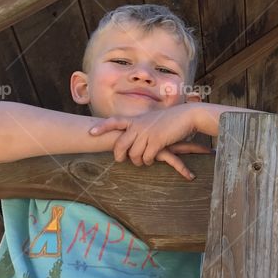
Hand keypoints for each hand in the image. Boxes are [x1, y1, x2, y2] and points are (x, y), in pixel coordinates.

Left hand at [89, 106, 210, 179]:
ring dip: (136, 161)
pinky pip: (146, 156)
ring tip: (140, 162)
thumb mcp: (152, 119)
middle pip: (120, 144)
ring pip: (133, 153)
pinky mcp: (157, 141)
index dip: (102, 127)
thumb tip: (133, 133)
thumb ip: (141, 125)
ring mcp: (147, 133)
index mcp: (136, 119)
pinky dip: (147, 161)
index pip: (114, 121)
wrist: (187, 115)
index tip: (90, 132)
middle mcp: (139, 126)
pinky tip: (151, 160)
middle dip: (118, 155)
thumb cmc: (171, 118)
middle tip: (120, 160)